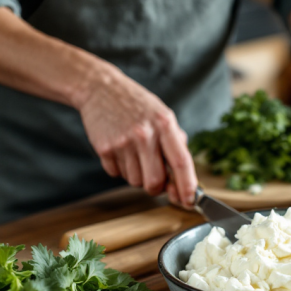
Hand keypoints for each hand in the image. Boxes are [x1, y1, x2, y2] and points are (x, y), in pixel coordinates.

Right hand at [76, 66, 196, 207]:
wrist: (100, 88)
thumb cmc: (137, 105)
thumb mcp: (163, 116)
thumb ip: (176, 143)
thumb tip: (184, 176)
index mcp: (164, 125)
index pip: (181, 162)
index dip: (187, 186)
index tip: (189, 201)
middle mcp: (144, 134)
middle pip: (155, 181)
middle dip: (157, 188)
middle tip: (155, 179)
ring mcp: (123, 142)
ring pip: (135, 181)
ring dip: (137, 176)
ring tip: (135, 155)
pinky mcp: (104, 148)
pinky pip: (116, 174)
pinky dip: (120, 169)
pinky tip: (120, 150)